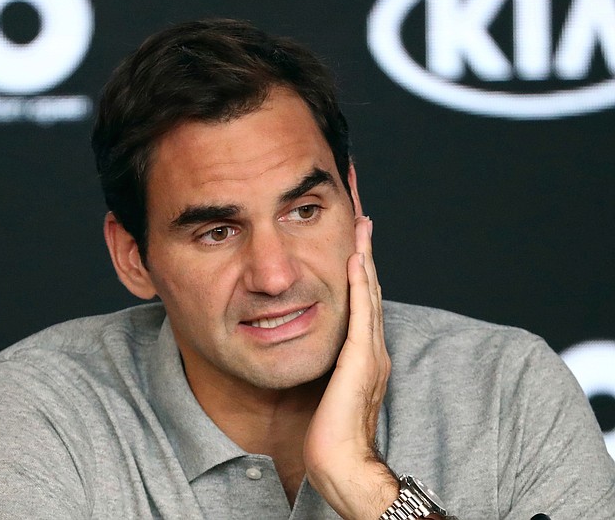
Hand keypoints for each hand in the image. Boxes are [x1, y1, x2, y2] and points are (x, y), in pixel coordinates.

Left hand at [303, 216, 397, 518]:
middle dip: (365, 251)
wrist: (341, 461)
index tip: (352, 239)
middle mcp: (372, 348)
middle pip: (369, 289)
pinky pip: (361, 314)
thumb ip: (327, 365)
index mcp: (365, 354)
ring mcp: (370, 353)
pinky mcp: (361, 361)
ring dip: (365, 257)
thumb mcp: (326, 388)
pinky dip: (360, 285)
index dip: (359, 268)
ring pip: (368, 294)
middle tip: (362, 216)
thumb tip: (305, 344)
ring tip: (362, 226)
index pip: (362, 300)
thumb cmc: (330, 433)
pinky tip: (356, 260)